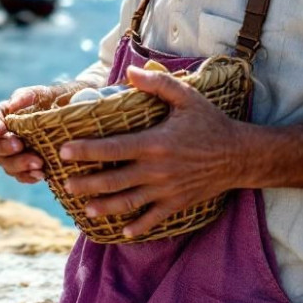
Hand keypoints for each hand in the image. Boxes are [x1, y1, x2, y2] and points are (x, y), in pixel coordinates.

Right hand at [0, 80, 89, 183]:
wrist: (83, 113)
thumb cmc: (62, 98)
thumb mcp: (47, 92)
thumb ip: (28, 95)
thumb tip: (11, 104)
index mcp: (8, 114)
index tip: (1, 130)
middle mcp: (9, 135)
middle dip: (5, 148)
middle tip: (20, 146)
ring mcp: (18, 153)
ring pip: (6, 164)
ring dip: (18, 165)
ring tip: (38, 163)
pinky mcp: (30, 166)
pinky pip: (21, 176)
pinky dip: (28, 176)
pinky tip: (41, 174)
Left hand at [59, 65, 250, 237]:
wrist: (239, 155)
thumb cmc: (211, 122)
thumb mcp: (187, 97)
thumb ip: (158, 83)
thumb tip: (130, 71)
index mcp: (154, 143)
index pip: (112, 148)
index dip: (85, 150)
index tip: (63, 152)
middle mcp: (156, 170)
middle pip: (113, 180)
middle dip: (87, 184)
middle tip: (66, 185)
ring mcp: (166, 190)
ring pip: (128, 202)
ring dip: (105, 207)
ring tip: (86, 210)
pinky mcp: (177, 203)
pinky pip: (154, 218)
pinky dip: (138, 226)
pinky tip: (123, 231)